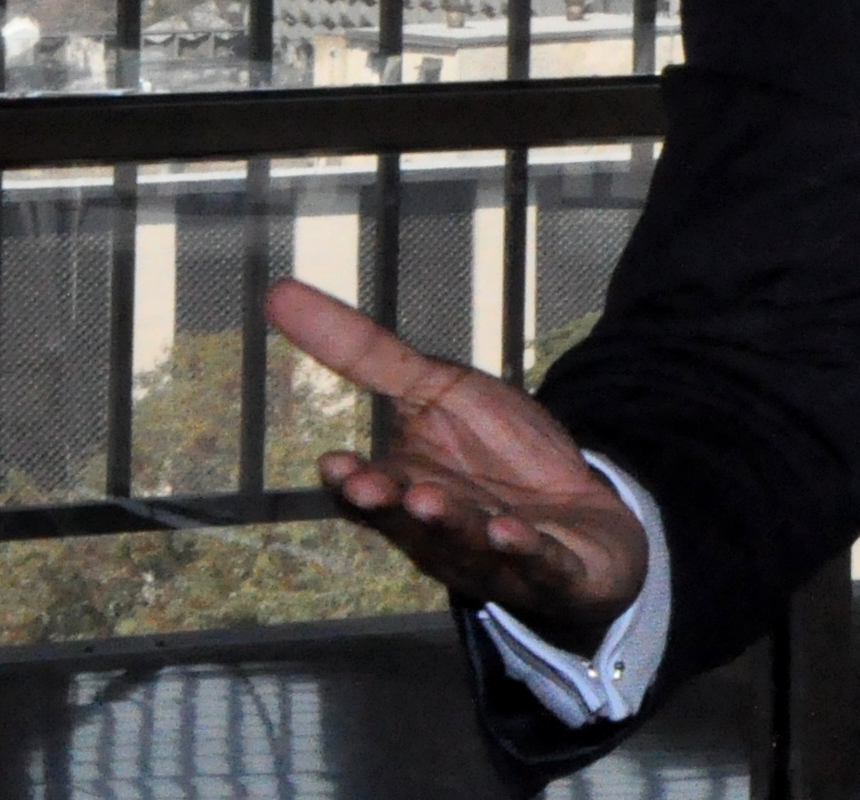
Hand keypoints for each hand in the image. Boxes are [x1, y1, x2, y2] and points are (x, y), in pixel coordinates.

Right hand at [265, 278, 648, 652]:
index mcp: (407, 490)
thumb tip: (279, 292)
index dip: (351, 483)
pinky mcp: (554, 568)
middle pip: (410, 523)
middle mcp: (442, 531)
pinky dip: (526, 551)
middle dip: (391, 506)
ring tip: (430, 499)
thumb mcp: (437, 388)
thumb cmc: (498, 453)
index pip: (368, 493)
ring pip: (467, 542)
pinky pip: (540, 563)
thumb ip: (364, 353)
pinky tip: (512, 532)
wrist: (580, 513)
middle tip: (374, 487)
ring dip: (451, 524)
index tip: (333, 463)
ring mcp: (496, 555)